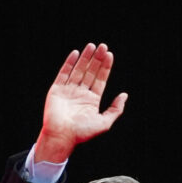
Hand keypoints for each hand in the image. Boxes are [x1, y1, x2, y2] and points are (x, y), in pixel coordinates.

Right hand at [34, 43, 127, 163]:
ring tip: (92, 46)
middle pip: (90, 72)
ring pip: (78, 70)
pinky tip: (76, 53)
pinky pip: (64, 73)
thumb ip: (115, 109)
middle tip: (103, 46)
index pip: (100, 79)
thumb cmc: (82, 133)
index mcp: (91, 100)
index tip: (109, 54)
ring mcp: (68, 91)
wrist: (61, 136)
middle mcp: (80, 94)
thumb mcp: (104, 123)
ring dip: (85, 58)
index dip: (105, 67)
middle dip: (97, 59)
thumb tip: (124, 95)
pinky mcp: (57, 89)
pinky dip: (69, 63)